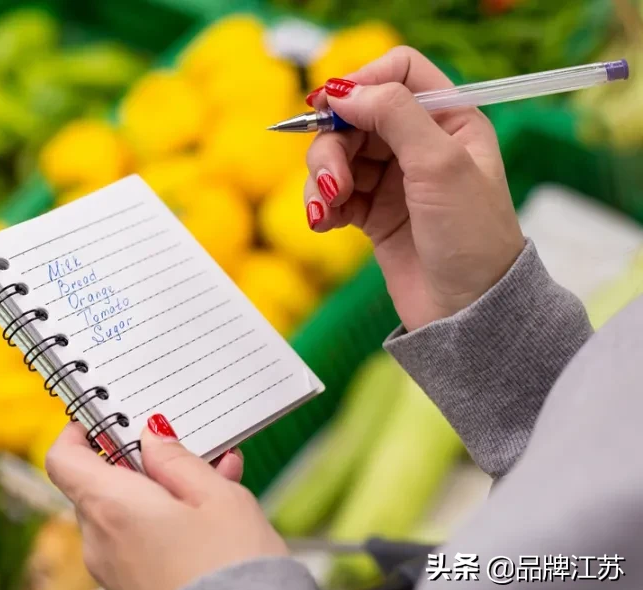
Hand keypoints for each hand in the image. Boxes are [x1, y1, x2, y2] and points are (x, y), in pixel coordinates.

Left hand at [45, 420, 287, 589]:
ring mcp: (112, 573)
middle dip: (140, 466)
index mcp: (111, 507)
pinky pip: (136, 548)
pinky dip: (162, 530)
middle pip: (99, 486)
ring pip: (123, 518)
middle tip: (185, 452)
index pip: (63, 458)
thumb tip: (152, 437)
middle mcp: (100, 542)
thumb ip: (177, 460)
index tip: (105, 420)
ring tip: (214, 485)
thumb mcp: (218, 498)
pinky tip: (206, 525)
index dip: (79, 432)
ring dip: (158, 498)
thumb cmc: (234, 571)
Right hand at [304, 46, 524, 330]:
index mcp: (449, 119)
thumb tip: (343, 89)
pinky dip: (321, 204)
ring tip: (328, 210)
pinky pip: (332, 191)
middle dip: (332, 145)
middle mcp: (419, 143)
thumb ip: (394, 114)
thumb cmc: (472, 238)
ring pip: (336, 154)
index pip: (398, 73)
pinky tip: (326, 223)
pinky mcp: (371, 212)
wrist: (467, 312)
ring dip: (322, 179)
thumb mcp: (440, 163)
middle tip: (332, 182)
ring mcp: (393, 178)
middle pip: (355, 116)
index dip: (361, 83)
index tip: (330, 107)